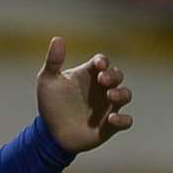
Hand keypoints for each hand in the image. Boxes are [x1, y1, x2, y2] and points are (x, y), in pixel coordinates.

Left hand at [37, 36, 132, 153]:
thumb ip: (53, 61)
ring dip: (121, 94)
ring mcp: (107, 106)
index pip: (102, 62)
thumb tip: (57, 38)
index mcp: (88, 75)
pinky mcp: (110, 125)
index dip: (103, 62)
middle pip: (117, 75)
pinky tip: (111, 119)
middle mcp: (101, 89)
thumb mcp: (47, 81)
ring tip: (110, 95)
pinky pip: (126, 121)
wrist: (51, 133)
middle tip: (103, 80)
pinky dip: (122, 120)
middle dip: (113, 75)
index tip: (98, 65)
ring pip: (126, 95)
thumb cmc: (51, 104)